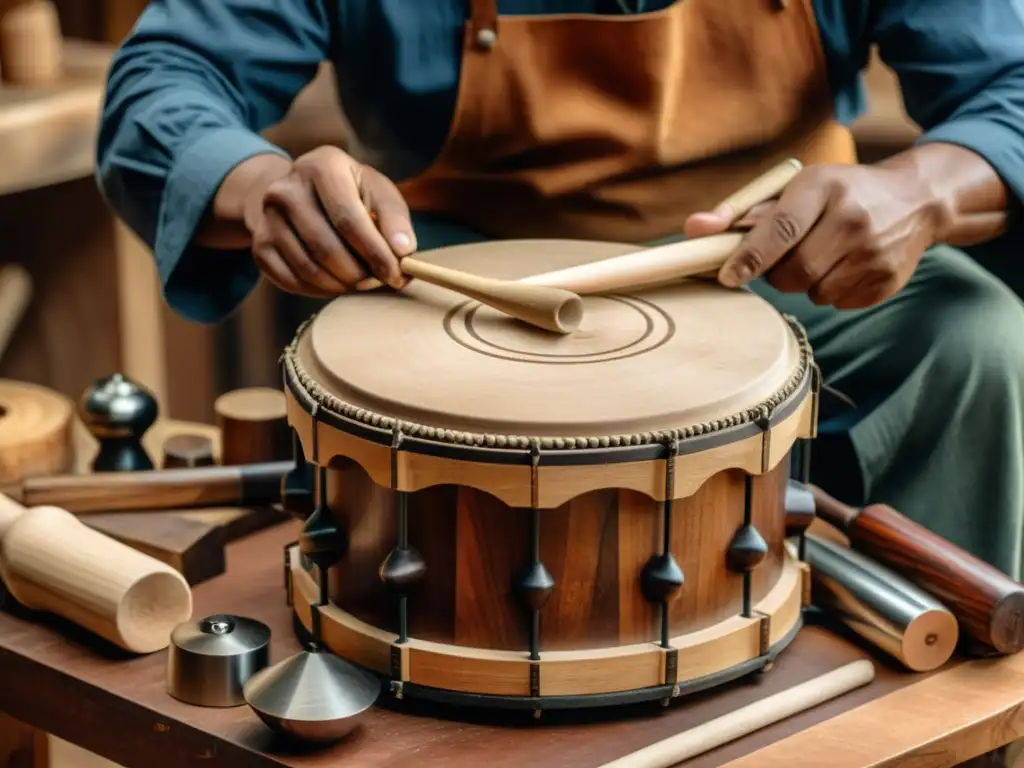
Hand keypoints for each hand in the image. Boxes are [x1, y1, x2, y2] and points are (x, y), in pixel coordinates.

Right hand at [238, 147, 414, 296]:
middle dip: (359, 274)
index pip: (348, 218)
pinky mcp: (260, 244)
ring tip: (360, 282)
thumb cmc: (350, 194)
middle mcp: (287, 189)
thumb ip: (394, 218)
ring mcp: (267, 218)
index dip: (375, 252)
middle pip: (327, 248)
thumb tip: (403, 251)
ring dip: (342, 285)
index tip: (396, 275)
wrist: (299, 192)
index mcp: (322, 166)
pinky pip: (292, 280)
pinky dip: (320, 290)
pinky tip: (337, 283)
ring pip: (309, 269)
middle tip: (379, 282)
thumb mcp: (376, 192)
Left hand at [683, 163, 943, 309]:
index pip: (780, 229)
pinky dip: (832, 291)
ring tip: (823, 255)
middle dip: (777, 274)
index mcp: (824, 187)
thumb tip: (693, 229)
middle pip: (793, 272)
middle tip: (786, 257)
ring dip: (806, 283)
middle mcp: (853, 218)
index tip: (728, 276)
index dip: (750, 257)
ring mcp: (874, 253)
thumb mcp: (797, 188)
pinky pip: (838, 303)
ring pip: (813, 293)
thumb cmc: (838, 194)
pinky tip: (846, 265)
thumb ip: (743, 211)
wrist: (916, 200)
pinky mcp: (887, 281)